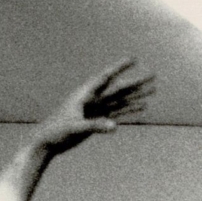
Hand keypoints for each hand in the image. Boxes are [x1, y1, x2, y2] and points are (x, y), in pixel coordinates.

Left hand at [30, 60, 154, 158]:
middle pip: (119, 88)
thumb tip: (114, 126)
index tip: (133, 59)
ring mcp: (97, 110)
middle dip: (136, 81)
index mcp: (85, 95)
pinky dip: (131, 109)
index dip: (119, 67)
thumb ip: (94, 126)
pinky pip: (119, 113)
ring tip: (153, 90)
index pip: (105, 77)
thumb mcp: (75, 128)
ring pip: (122, 100)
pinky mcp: (99, 120)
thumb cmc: (57, 132)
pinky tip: (142, 107)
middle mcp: (93, 100)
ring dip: (137, 95)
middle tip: (153, 75)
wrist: (48, 142)